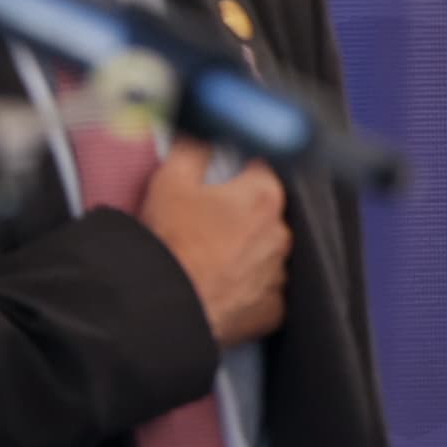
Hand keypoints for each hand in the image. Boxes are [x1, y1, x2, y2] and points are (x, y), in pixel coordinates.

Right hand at [139, 141, 289, 347]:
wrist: (163, 302)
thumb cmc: (168, 241)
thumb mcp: (169, 181)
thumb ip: (193, 151)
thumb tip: (204, 138)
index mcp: (264, 197)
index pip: (263, 170)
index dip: (240, 172)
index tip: (223, 180)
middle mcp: (283, 234)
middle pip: (268, 213)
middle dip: (243, 213)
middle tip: (210, 223)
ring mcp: (281, 273)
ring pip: (269, 252)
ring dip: (248, 250)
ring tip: (212, 257)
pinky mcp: (274, 308)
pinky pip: (266, 291)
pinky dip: (248, 286)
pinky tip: (223, 283)